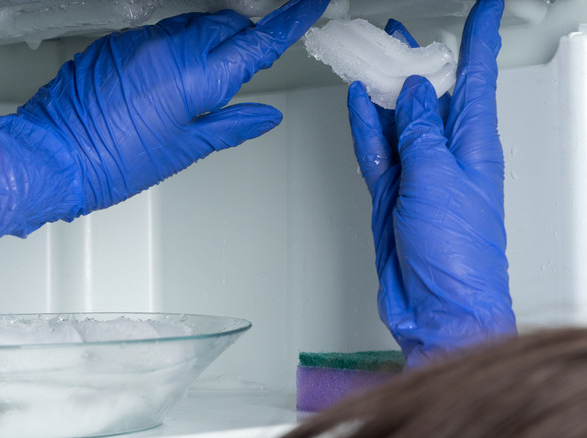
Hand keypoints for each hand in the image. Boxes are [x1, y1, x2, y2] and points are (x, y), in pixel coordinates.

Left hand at [0, 0, 329, 269]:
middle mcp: (168, 47)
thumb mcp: (183, 150)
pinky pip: (160, 33)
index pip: (256, 41)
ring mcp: (139, 40)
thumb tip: (263, 115)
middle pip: (226, 26)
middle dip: (243, 39)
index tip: (310, 4)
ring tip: (200, 81)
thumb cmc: (111, 161)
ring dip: (208, 42)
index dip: (289, 22)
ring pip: (193, 25)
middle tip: (244, 67)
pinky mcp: (116, 42)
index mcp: (194, 76)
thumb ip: (230, 125)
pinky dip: (175, 48)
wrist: (51, 155)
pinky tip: (166, 77)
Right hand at [347, 0, 515, 367]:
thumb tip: (411, 94)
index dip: (481, 39)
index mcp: (474, 145)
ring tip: (371, 57)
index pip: (478, 78)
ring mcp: (417, 173)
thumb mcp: (439, 179)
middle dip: (420, 60)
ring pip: (397, 118)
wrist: (437, 306)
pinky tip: (358, 101)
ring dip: (384, 89)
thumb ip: (420, 131)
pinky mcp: (392, 193)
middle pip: (431, 94)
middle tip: (401, 34)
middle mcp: (448, 155)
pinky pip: (377, 148)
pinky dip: (366, 125)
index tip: (486, 8)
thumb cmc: (458, 255)